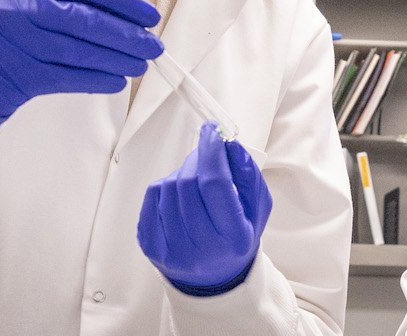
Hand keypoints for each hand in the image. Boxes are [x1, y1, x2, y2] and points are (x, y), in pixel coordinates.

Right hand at [0, 0, 162, 133]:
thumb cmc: (0, 35)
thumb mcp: (20, 5)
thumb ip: (61, 3)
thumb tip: (123, 17)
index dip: (119, 0)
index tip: (148, 15)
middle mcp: (15, 11)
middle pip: (83, 20)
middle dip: (125, 34)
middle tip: (153, 45)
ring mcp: (14, 45)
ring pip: (78, 52)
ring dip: (116, 59)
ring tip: (142, 64)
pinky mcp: (16, 77)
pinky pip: (66, 78)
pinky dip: (95, 79)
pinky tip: (117, 80)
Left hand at [137, 122, 272, 295]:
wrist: (213, 275)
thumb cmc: (236, 237)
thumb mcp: (256, 207)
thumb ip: (247, 174)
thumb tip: (227, 145)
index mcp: (233, 239)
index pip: (215, 185)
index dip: (212, 152)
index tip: (212, 132)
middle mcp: (200, 248)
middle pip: (189, 183)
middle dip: (198, 159)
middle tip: (207, 154)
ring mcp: (171, 249)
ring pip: (168, 188)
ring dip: (183, 172)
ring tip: (196, 181)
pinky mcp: (150, 245)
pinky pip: (151, 197)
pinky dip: (166, 187)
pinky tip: (180, 196)